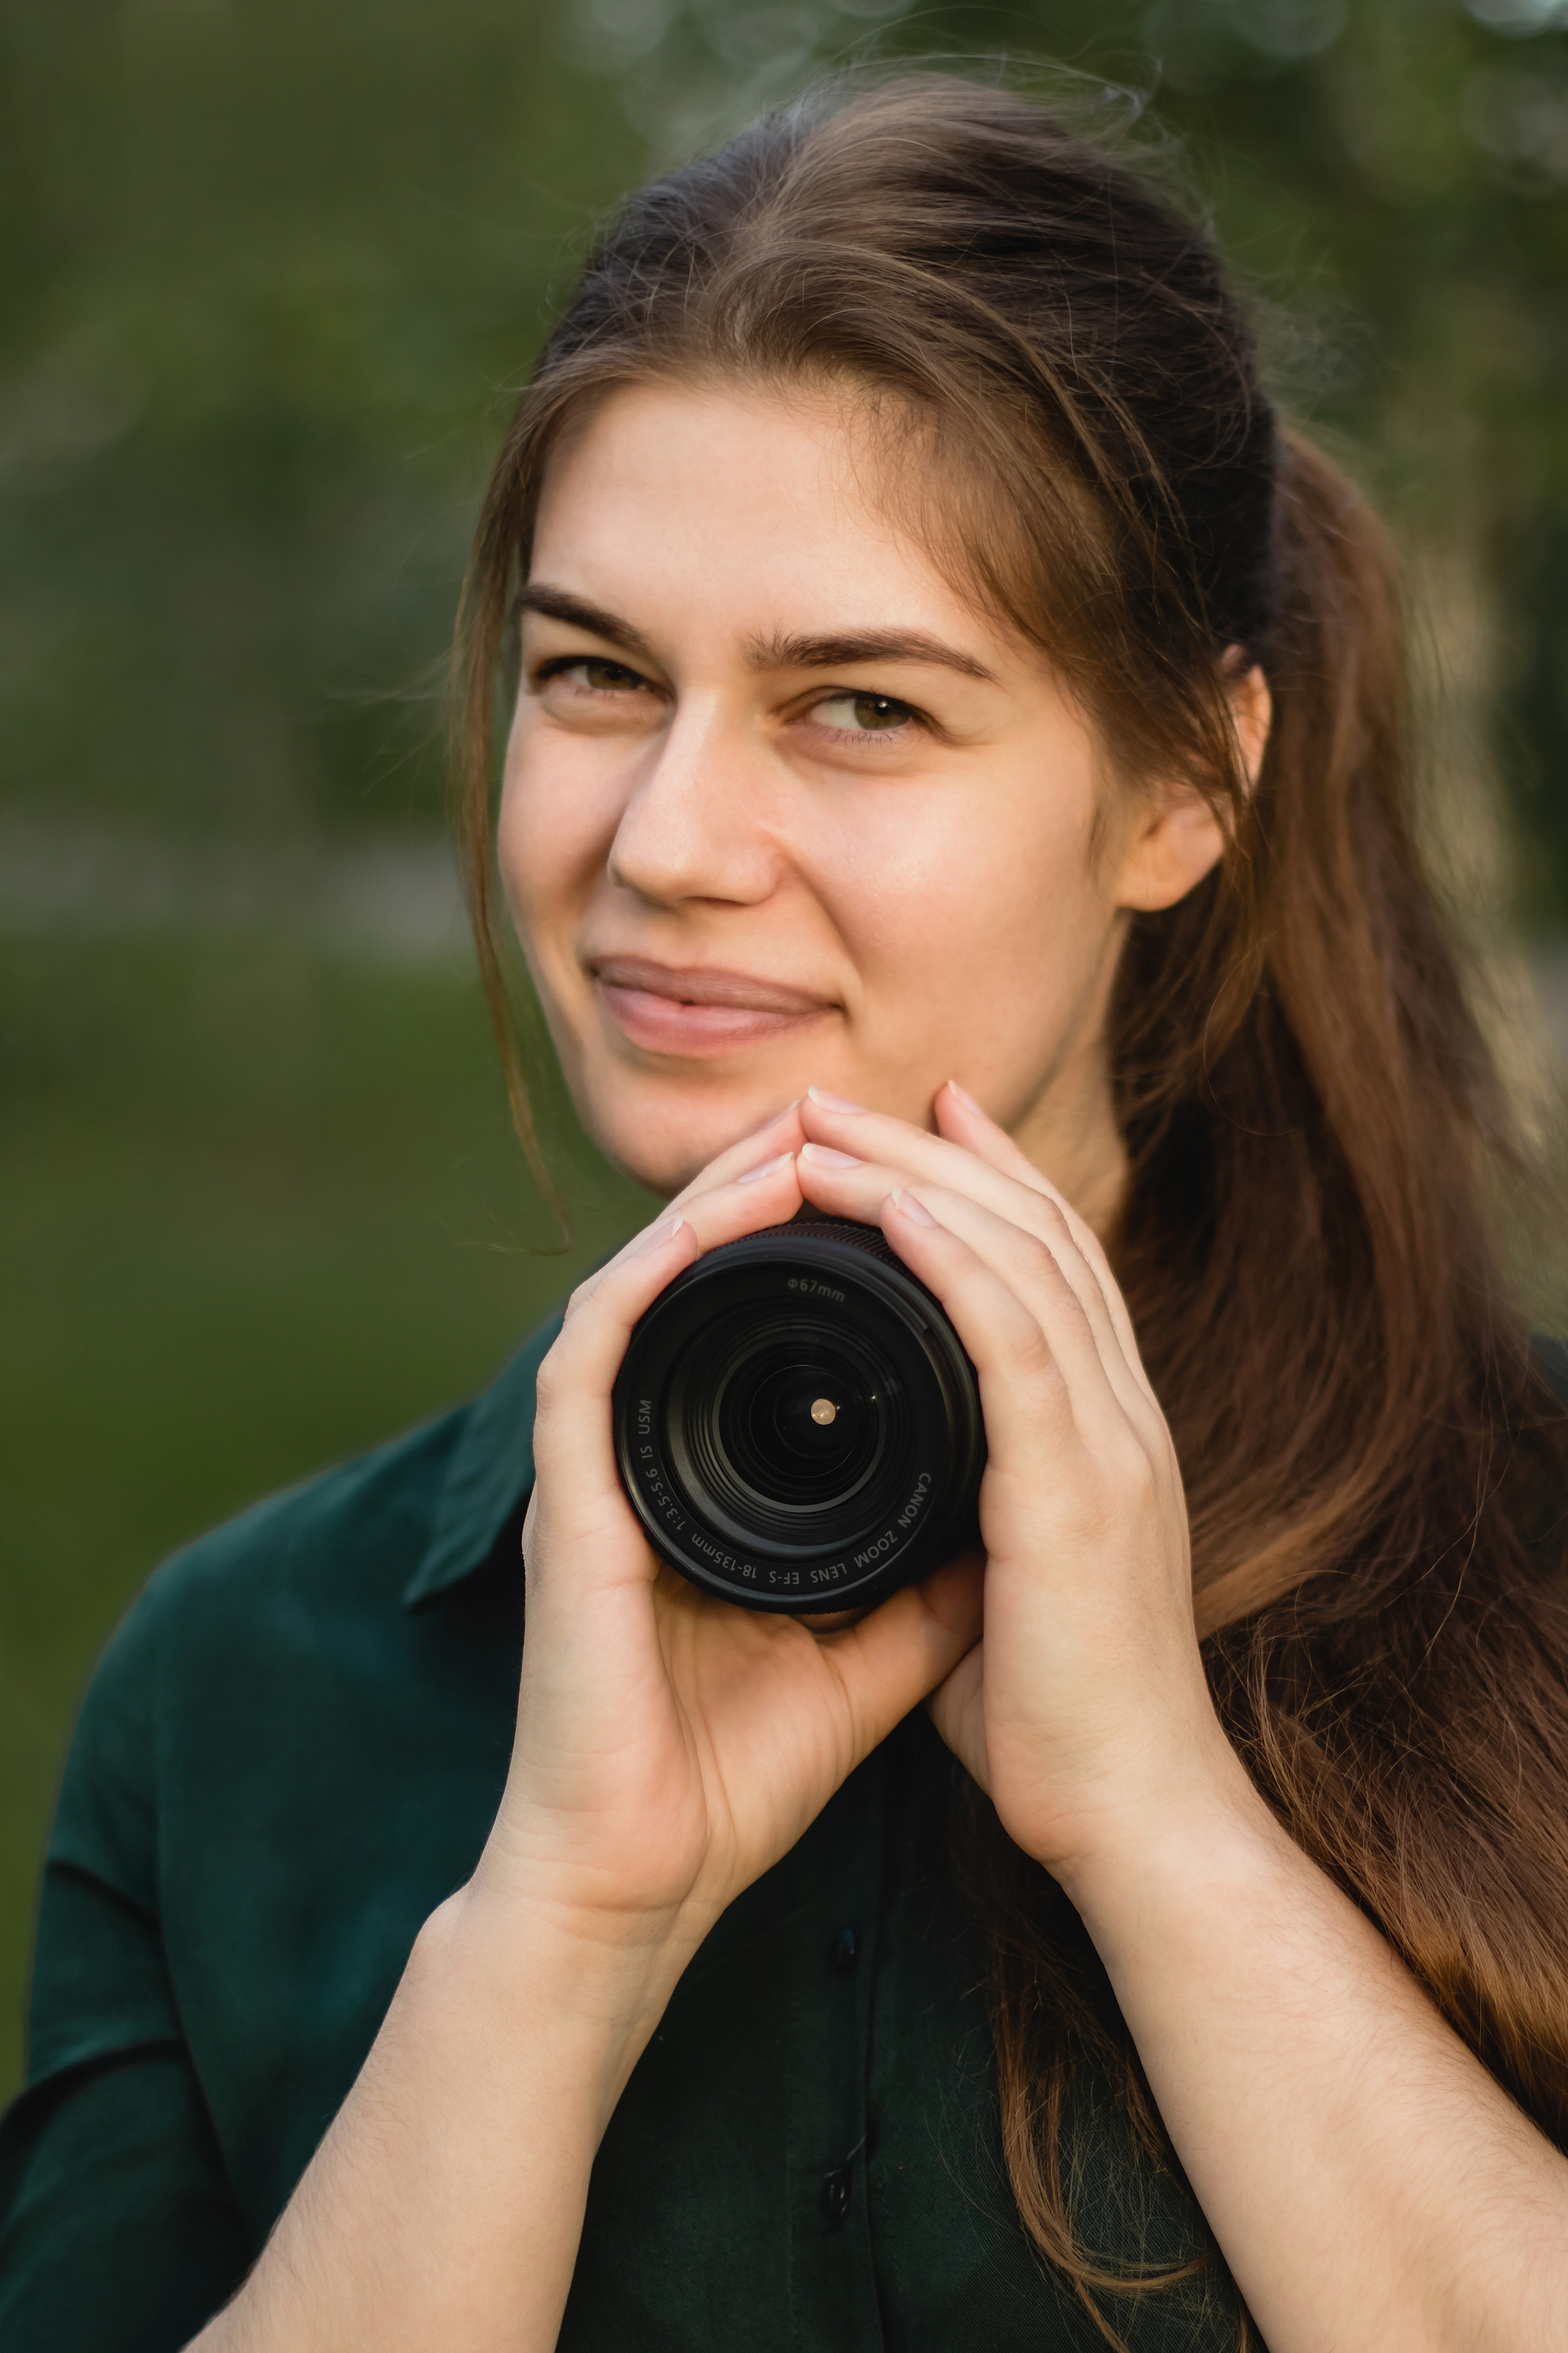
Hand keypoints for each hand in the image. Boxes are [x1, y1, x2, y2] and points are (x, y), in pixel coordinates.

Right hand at [475, 1101, 981, 1978]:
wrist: (645, 1877)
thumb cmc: (736, 1775)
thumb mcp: (875, 1650)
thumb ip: (932, 1573)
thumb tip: (1019, 1505)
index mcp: (715, 1480)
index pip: (770, 1320)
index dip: (836, 1236)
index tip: (912, 1173)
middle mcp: (652, 1452)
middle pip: (708, 1274)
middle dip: (781, 1179)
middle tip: (854, 1107)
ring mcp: (602, 1466)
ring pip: (646, 1279)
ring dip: (720, 1197)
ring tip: (803, 1132)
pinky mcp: (568, 1495)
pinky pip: (597, 1347)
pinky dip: (654, 1272)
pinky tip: (719, 1219)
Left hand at [793, 1084, 1249, 1885]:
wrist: (1137, 1820)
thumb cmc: (1061, 1723)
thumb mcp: (1002, 1590)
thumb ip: (960, 1522)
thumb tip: (896, 1504)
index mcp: (1106, 1433)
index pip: (1053, 1265)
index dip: (987, 1179)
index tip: (917, 1121)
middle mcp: (1122, 1416)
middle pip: (1037, 1231)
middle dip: (935, 1148)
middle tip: (841, 1096)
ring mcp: (1112, 1444)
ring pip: (1024, 1258)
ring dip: (920, 1174)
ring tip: (825, 1124)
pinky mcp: (1079, 1489)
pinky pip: (1015, 1339)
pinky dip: (952, 1257)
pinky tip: (890, 1202)